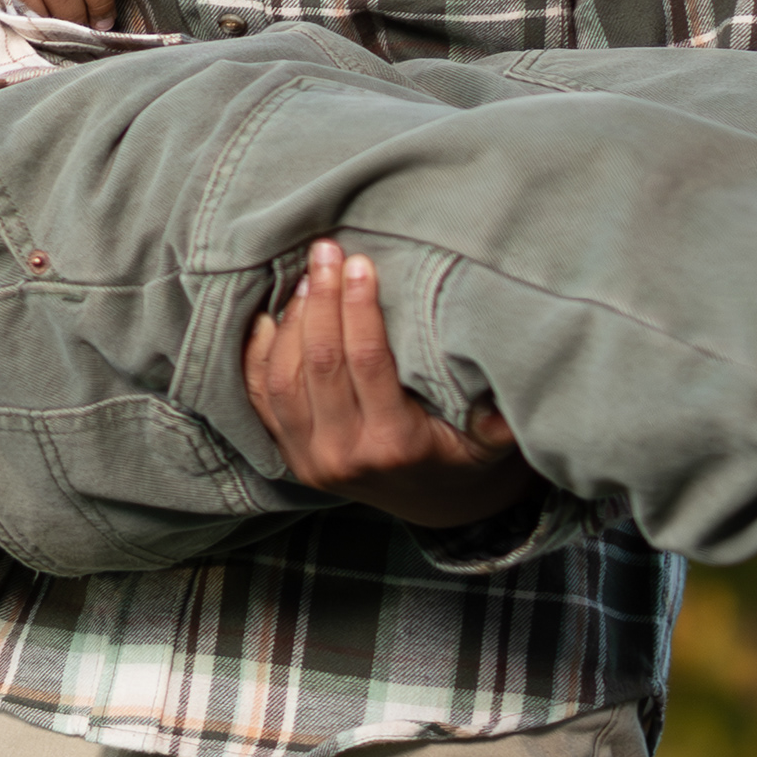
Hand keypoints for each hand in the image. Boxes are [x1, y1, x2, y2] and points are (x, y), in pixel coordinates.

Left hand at [243, 240, 541, 528]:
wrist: (432, 505)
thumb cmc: (462, 456)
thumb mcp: (490, 444)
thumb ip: (498, 422)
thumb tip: (498, 398)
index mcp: (395, 443)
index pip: (367, 362)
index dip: (359, 308)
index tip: (360, 263)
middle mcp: (345, 454)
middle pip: (320, 363)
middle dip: (322, 300)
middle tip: (325, 251)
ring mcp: (310, 457)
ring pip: (283, 378)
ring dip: (292, 321)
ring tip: (307, 277)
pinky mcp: (289, 455)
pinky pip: (259, 400)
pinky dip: (258, 355)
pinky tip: (267, 315)